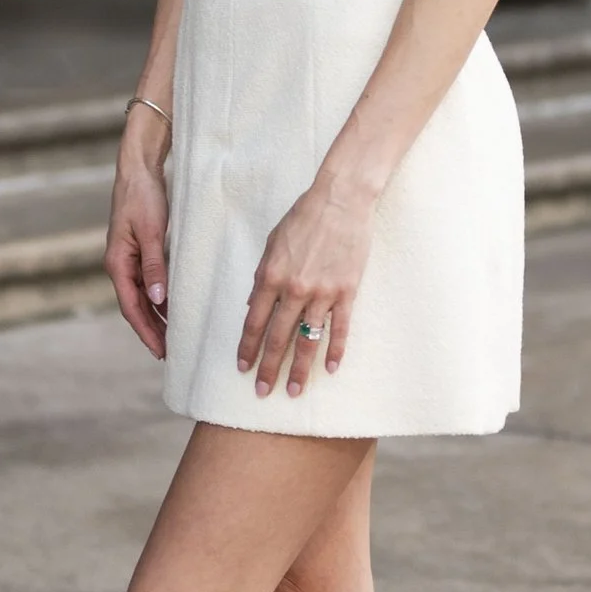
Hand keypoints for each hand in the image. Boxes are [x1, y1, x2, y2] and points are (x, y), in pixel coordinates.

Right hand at [104, 104, 170, 356]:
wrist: (138, 168)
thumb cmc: (143, 196)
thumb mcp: (152, 231)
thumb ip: (154, 266)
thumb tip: (158, 300)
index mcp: (118, 263)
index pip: (131, 307)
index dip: (146, 331)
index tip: (160, 352)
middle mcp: (119, 264)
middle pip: (135, 306)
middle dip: (151, 330)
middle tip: (170, 353)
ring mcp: (128, 258)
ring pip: (142, 296)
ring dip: (156, 316)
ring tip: (173, 336)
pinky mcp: (138, 250)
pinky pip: (147, 282)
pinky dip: (159, 298)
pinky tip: (172, 306)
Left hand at [239, 179, 376, 399]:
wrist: (341, 200)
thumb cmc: (304, 218)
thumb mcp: (272, 244)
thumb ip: (262, 277)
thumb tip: (253, 307)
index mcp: (272, 276)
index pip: (255, 322)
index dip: (248, 347)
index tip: (243, 368)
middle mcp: (295, 289)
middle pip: (279, 337)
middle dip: (269, 368)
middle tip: (262, 392)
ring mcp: (323, 292)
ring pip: (309, 339)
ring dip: (300, 369)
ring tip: (294, 391)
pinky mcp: (347, 291)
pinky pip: (341, 328)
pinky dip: (336, 350)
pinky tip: (330, 369)